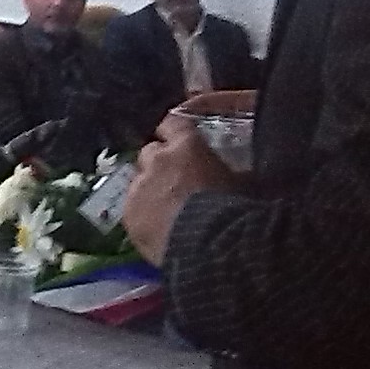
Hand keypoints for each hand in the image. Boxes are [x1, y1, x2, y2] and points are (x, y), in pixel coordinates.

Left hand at [122, 117, 236, 264]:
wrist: (211, 246)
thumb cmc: (234, 209)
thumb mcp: (241, 182)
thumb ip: (230, 172)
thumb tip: (241, 175)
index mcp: (186, 146)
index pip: (173, 123)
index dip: (173, 132)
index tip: (177, 140)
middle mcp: (157, 160)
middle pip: (150, 151)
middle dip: (159, 161)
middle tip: (174, 179)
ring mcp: (139, 186)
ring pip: (138, 180)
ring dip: (149, 188)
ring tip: (165, 207)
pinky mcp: (128, 213)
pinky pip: (132, 207)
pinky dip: (142, 212)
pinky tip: (156, 226)